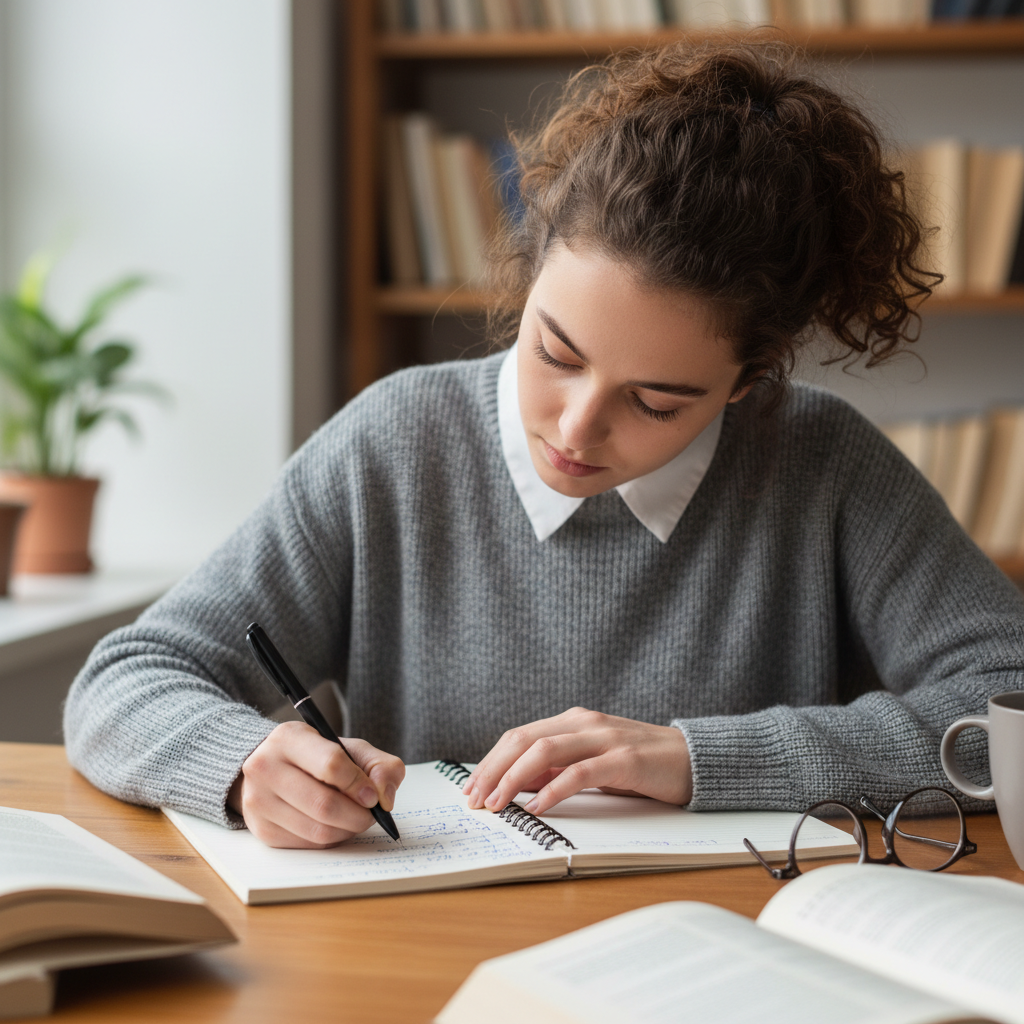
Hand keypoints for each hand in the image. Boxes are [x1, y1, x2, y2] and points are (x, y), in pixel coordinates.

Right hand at [227, 721, 404, 848]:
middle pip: (323, 804)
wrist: (273, 767)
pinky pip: (307, 844)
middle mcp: (265, 768)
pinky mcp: (262, 830)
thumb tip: (384, 797)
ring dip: (347, 830)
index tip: (373, 796)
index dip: (358, 784)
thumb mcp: (348, 748)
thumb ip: (378, 765)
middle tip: (370, 815)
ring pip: (317, 830)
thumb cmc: (317, 756)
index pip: (331, 764)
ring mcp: (259, 801)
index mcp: (288, 738)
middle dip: (357, 815)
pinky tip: (336, 826)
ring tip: (356, 819)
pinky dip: (331, 839)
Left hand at [462, 707, 691, 815]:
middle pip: (523, 740)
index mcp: (572, 721)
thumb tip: (515, 784)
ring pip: (544, 751)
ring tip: (497, 804)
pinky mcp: (625, 759)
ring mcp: (604, 738)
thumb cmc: (640, 765)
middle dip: (492, 770)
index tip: (471, 789)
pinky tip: (538, 807)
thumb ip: (557, 768)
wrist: (693, 760)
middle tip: (474, 800)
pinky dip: (553, 790)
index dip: (490, 762)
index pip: (518, 737)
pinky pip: (580, 772)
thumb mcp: (591, 763)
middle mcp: (583, 723)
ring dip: (513, 779)